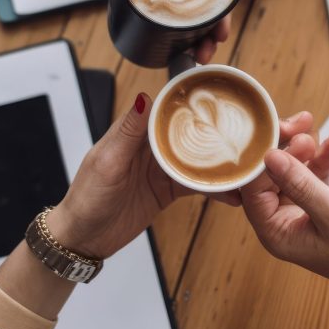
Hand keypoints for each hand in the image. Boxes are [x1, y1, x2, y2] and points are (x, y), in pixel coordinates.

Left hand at [46, 101, 313, 259]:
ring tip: (246, 162)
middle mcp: (152, 145)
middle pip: (191, 130)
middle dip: (216, 128)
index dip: (192, 97)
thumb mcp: (106, 161)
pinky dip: (216, 188)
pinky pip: (198, 184)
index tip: (219, 90)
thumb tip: (146, 96)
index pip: (168, 106)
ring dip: (221, 160)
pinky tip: (233, 193)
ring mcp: (162, 167)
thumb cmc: (86, 197)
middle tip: (245, 129)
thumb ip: (129, 131)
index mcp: (136, 131)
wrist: (82, 238)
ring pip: (199, 157)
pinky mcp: (168, 189)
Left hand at [241, 132, 328, 285]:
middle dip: (283, 147)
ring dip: (303, 148)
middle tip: (300, 126)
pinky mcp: (317, 203)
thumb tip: (269, 156)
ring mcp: (298, 211)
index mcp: (275, 232)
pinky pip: (311, 174)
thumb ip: (300, 184)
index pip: (253, 188)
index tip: (283, 135)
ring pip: (290, 171)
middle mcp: (280, 222)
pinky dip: (322, 157)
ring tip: (313, 126)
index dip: (265, 158)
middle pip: (268, 175)